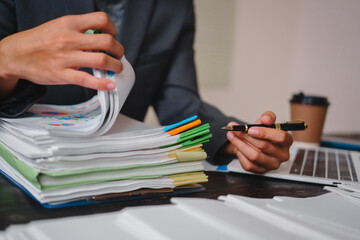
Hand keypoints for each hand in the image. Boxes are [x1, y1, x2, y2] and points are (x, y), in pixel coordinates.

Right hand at [0, 12, 123, 97]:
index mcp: (69, 24)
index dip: (112, 28)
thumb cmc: (39, 41)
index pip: (100, 19)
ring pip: (101, 60)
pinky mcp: (62, 74)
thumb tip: (102, 37)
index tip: (112, 36)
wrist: (15, 54)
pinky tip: (110, 85)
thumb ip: (79, 30)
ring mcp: (66, 57)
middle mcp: (68, 39)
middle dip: (118, 50)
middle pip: (107, 41)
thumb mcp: (58, 26)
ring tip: (116, 68)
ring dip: (115, 65)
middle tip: (118, 55)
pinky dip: (103, 83)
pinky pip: (87, 79)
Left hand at [223, 111, 292, 172]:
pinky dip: (240, 155)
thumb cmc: (263, 132)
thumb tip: (266, 119)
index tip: (250, 129)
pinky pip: (248, 164)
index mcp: (287, 141)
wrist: (255, 142)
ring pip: (254, 156)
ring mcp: (272, 164)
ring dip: (240, 144)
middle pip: (264, 146)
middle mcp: (282, 155)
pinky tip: (238, 147)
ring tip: (232, 136)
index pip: (280, 137)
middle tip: (235, 130)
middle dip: (247, 137)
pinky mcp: (262, 171)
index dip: (265, 133)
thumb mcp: (266, 121)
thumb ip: (268, 116)